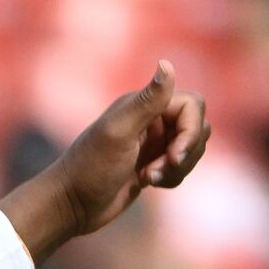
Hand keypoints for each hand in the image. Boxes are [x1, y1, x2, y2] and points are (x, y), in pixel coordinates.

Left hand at [0, 61, 210, 261]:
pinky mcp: (153, 164)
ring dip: (178, 167)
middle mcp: (150, 119)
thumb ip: (147, 101)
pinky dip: (172, 176)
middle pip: (198, 126)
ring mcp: (153, 142)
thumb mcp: (118, 133)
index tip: (175, 155)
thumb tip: (166, 62)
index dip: (192, 130)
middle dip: (186, 151)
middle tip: (157, 169)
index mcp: (142, 104)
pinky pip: (181, 166)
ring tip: (148, 177)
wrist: (69, 206)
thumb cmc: (89, 169)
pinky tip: (146, 183)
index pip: (193, 105)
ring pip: (192, 148)